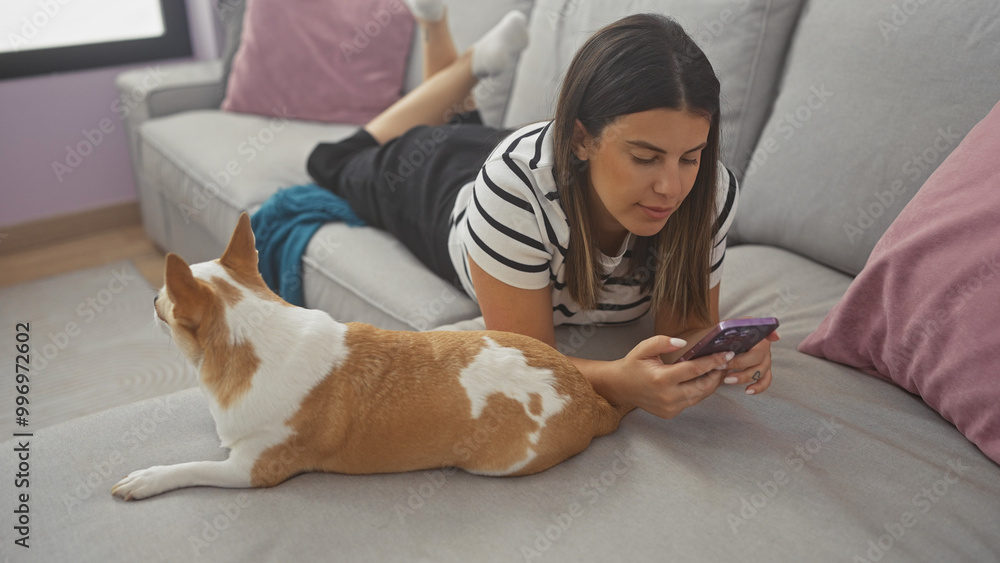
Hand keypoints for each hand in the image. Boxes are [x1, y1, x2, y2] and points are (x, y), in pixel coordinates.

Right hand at [612, 335, 735, 418]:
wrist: (620, 387)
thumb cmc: (633, 365)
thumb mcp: (643, 348)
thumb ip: (663, 342)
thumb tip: (683, 343)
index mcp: (661, 379)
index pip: (695, 369)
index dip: (713, 361)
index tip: (727, 354)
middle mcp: (668, 396)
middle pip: (703, 386)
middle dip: (717, 374)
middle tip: (727, 362)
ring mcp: (670, 407)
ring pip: (700, 396)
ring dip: (711, 383)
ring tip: (718, 370)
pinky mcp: (671, 413)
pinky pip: (692, 401)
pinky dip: (700, 390)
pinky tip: (703, 380)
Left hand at [719, 331, 779, 394]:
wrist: (717, 345)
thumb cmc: (722, 335)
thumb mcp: (726, 326)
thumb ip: (736, 325)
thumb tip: (762, 334)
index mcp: (756, 332)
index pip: (766, 332)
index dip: (771, 334)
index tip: (774, 337)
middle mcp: (764, 346)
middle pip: (758, 356)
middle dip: (739, 363)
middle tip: (722, 366)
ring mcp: (765, 359)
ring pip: (760, 370)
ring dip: (744, 376)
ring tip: (727, 379)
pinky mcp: (763, 371)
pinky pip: (765, 381)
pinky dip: (758, 387)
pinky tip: (747, 390)